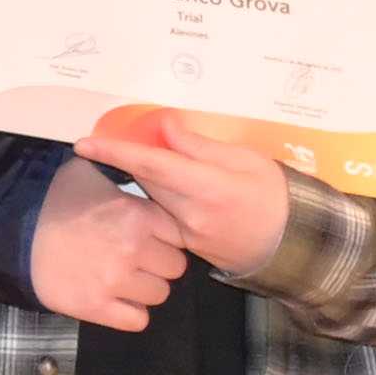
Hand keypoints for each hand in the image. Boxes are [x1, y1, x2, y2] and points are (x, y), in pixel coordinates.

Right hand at [28, 157, 191, 329]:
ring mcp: (116, 280)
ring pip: (159, 294)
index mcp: (137, 214)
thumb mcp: (89, 172)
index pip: (179, 234)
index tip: (152, 237)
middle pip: (175, 267)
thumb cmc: (54, 200)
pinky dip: (130, 313)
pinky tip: (115, 299)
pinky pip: (138, 320)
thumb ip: (122, 169)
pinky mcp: (97, 308)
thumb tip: (142, 157)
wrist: (14, 235)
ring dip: (145, 289)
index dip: (167, 237)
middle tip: (137, 260)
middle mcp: (133, 248)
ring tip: (123, 278)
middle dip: (159, 264)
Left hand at [76, 117, 293, 275]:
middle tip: (117, 141)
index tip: (83, 144)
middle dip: (130, 159)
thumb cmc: (273, 194)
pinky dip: (161, 198)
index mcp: (208, 187)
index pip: (151, 164)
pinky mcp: (187, 247)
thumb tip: (166, 127)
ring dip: (148, 178)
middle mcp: (192, 215)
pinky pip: (163, 217)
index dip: (115, 152)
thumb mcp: (246, 159)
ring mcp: (187, 236)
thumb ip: (201, 146)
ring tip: (155, 163)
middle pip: (147, 180)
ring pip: (153, 199)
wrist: (291, 243)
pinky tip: (170, 189)